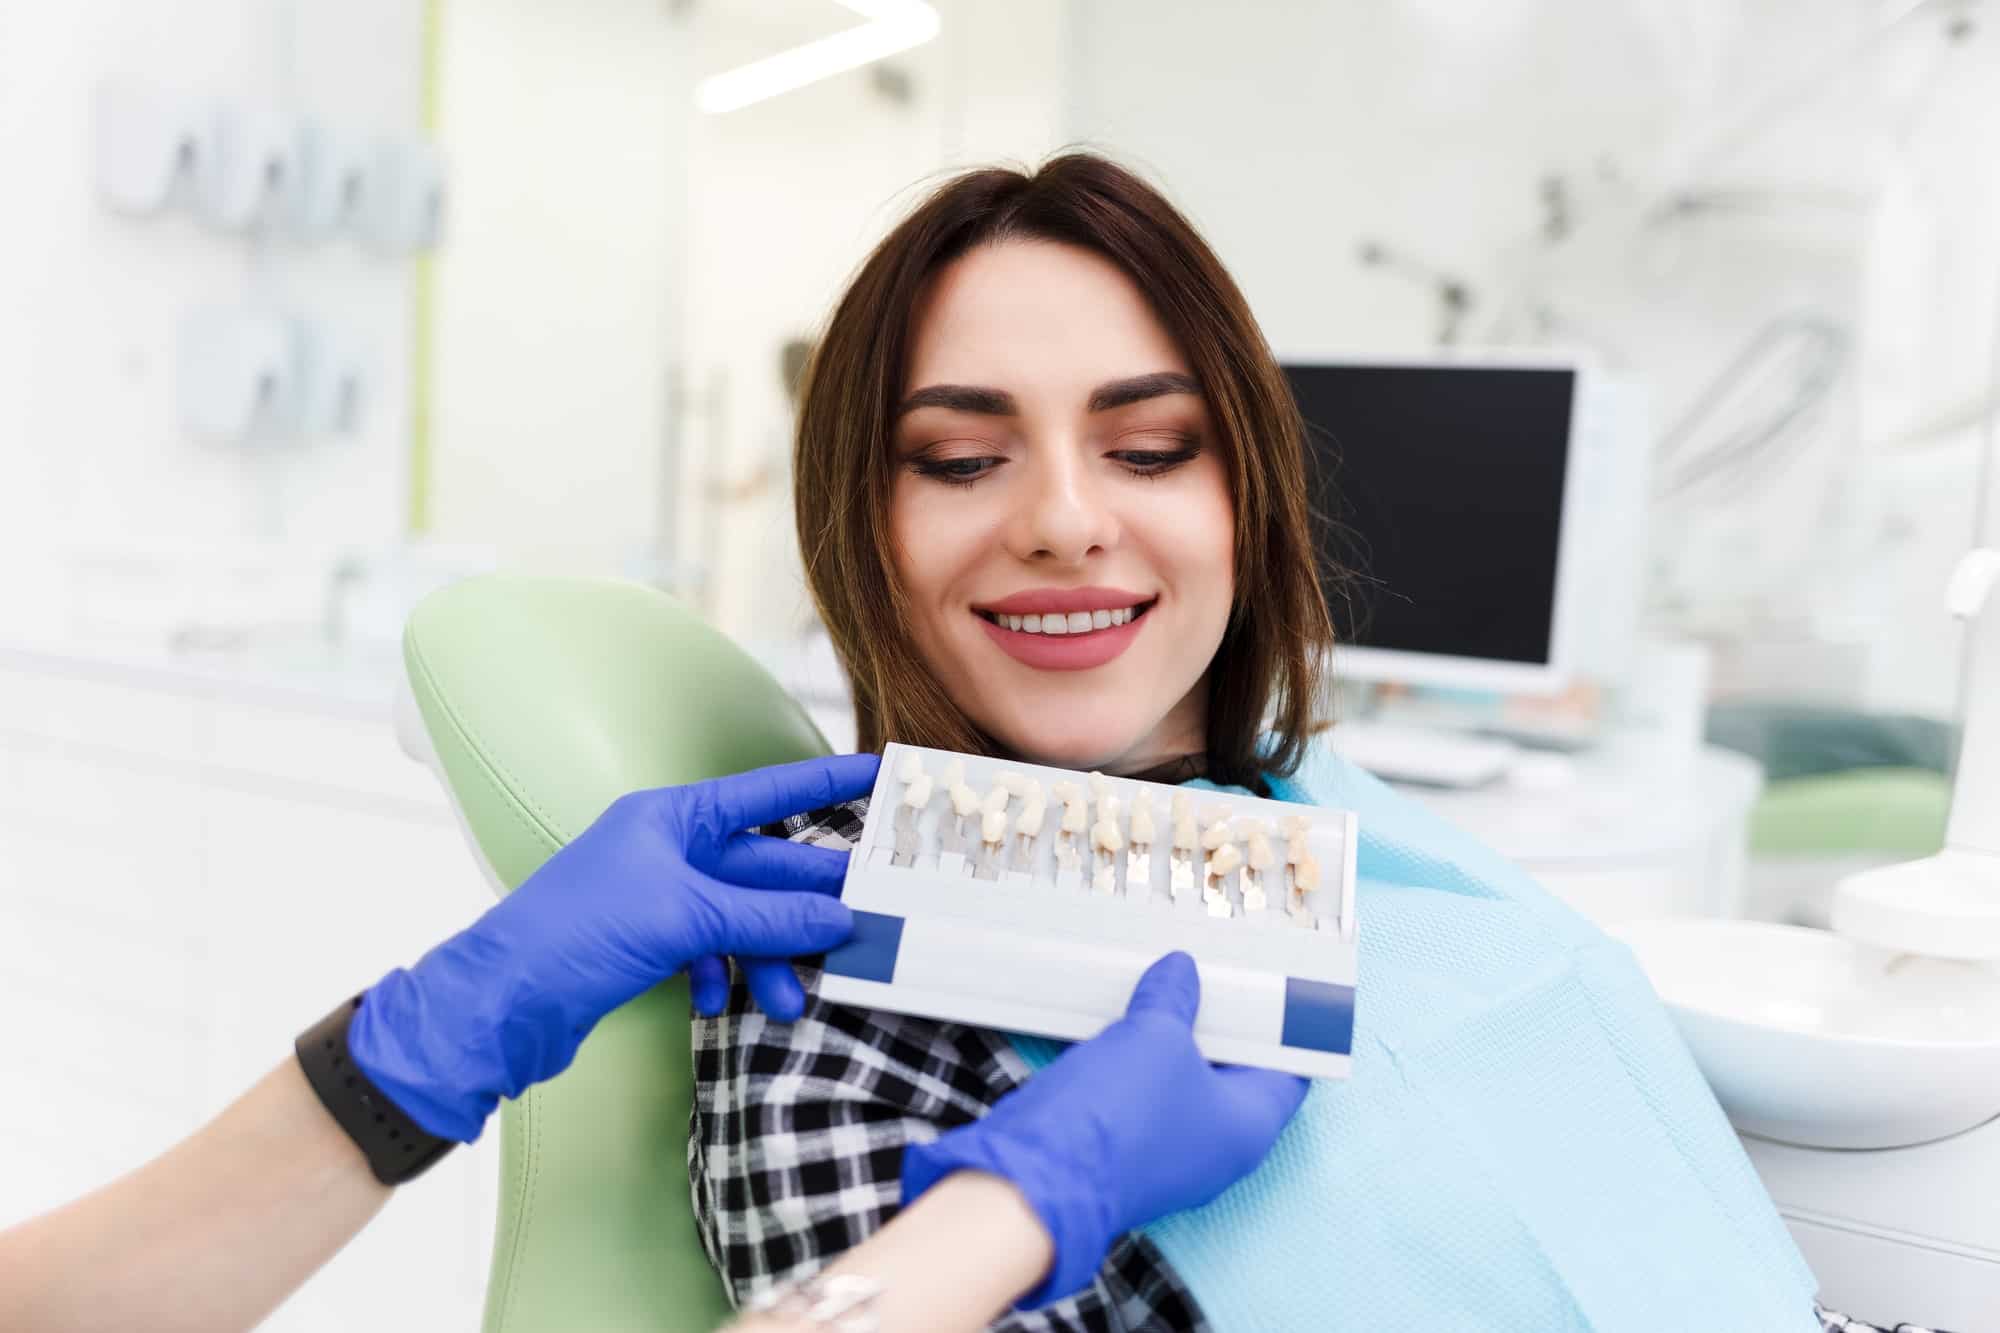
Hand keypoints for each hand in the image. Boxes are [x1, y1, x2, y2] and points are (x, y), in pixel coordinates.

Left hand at [349, 753, 877, 1139]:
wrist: (501, 1005)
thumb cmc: (577, 935)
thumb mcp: (684, 917)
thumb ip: (766, 915)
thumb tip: (839, 916)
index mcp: (672, 818)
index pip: (765, 793)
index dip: (821, 784)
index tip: (874, 776)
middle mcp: (666, 850)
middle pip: (761, 867)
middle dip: (806, 902)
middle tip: (863, 921)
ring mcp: (656, 899)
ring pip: (741, 919)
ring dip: (769, 957)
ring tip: (791, 999)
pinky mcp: (645, 946)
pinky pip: (709, 953)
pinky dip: (723, 977)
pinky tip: (718, 1001)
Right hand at [900, 953, 1308, 1307]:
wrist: (1039, 1173)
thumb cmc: (1118, 1116)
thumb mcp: (1156, 1035)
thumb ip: (1174, 998)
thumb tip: (1179, 973)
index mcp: (1248, 1129)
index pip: (1287, 1072)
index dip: (1280, 1026)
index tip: (1270, 990)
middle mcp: (1215, 1151)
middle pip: (1230, 1075)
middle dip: (1217, 1027)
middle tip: (1207, 978)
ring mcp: (1167, 1156)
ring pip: (1181, 1086)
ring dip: (1169, 1043)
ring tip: (1160, 990)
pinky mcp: (1124, 1154)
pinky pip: (1141, 1100)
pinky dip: (1135, 1064)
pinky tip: (1120, 1023)